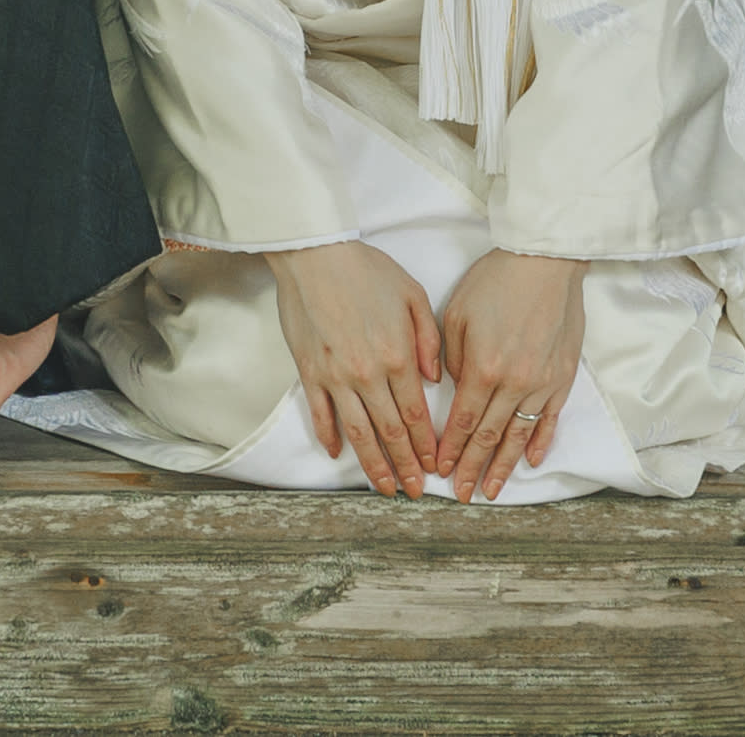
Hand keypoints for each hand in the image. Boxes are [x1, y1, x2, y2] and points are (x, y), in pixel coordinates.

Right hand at [266, 241, 445, 496]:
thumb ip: (430, 339)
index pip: (416, 414)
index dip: (426, 445)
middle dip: (405, 465)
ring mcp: (335, 377)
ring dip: (373, 464)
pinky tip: (339, 454)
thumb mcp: (413, 294)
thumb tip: (434, 377)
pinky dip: (330, 437)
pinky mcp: (309, 372)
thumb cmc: (366, 269)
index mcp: (398, 356)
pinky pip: (321, 414)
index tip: (434, 467)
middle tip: (414, 490)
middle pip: (390, 432)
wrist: (315, 254)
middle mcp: (368, 374)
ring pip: (358, 433)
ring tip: (383, 487)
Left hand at [430, 251, 583, 500]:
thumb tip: (454, 386)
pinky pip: (549, 418)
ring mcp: (541, 382)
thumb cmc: (496, 280)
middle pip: (489, 436)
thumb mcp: (457, 313)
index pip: (463, 421)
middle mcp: (512, 382)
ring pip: (518, 434)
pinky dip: (539, 441)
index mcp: (482, 367)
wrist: (545, 260)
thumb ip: (452, 357)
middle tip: (461, 494)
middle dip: (471, 467)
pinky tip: (530, 461)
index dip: (451, 449)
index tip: (439, 470)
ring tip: (491, 490)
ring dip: (504, 465)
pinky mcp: (563, 377)